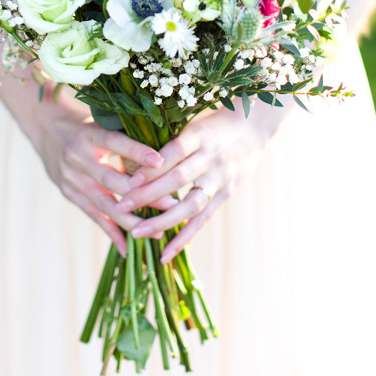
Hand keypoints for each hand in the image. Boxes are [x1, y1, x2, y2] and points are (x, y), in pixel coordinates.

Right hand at [32, 96, 171, 256]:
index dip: (137, 152)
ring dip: (132, 220)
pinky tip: (129, 248)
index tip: (161, 161)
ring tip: (158, 232)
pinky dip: (112, 233)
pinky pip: (94, 216)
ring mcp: (72, 179)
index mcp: (89, 134)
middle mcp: (78, 157)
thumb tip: (165, 150)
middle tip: (172, 204)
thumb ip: (127, 135)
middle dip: (143, 194)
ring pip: (105, 204)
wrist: (47, 130)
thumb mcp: (102, 121)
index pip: (115, 142)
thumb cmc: (88, 125)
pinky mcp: (70, 194)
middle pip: (112, 180)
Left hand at [114, 107, 265, 263]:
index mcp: (199, 136)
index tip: (129, 180)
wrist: (253, 128)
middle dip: (148, 195)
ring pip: (191, 204)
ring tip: (138, 233)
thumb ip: (168, 139)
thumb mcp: (192, 123)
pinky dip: (184, 236)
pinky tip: (167, 252)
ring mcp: (220, 178)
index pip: (173, 152)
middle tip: (122, 206)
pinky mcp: (226, 194)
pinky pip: (203, 219)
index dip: (153, 167)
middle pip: (179, 179)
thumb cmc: (212, 124)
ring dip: (163, 221)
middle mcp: (211, 158)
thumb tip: (131, 156)